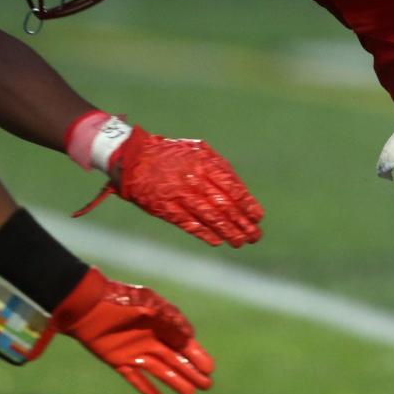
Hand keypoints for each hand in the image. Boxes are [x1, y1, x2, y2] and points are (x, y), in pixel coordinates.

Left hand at [46, 267, 213, 393]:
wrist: (86, 305)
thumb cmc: (120, 300)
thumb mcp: (148, 303)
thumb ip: (170, 317)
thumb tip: (190, 334)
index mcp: (159, 323)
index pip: (183, 342)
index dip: (196, 354)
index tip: (209, 368)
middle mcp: (150, 338)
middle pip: (175, 359)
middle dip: (191, 371)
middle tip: (206, 385)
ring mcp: (134, 351)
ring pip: (160, 370)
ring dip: (175, 381)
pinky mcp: (118, 361)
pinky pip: (135, 378)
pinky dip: (147, 388)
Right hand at [69, 115, 263, 246]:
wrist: (134, 157)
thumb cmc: (171, 154)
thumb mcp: (197, 151)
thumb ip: (218, 167)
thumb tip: (239, 191)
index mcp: (204, 163)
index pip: (232, 187)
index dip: (247, 204)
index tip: (258, 216)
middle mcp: (194, 180)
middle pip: (224, 206)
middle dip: (242, 223)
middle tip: (255, 235)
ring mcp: (180, 195)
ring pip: (210, 218)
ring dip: (228, 232)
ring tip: (241, 242)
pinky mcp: (166, 209)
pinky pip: (190, 224)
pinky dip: (205, 234)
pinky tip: (217, 241)